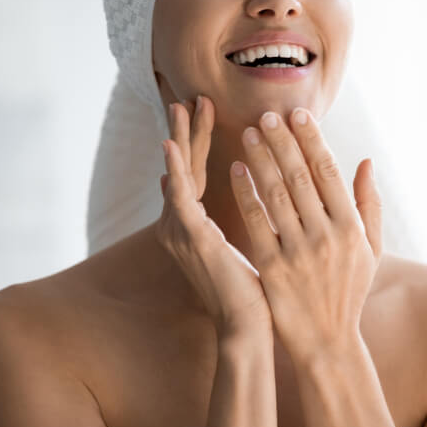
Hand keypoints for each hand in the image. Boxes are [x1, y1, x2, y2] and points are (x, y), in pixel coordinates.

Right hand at [153, 97, 271, 337]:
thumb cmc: (255, 290)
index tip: (208, 109)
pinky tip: (168, 148)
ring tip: (179, 107)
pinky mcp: (191, 238)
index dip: (201, 140)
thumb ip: (246, 214)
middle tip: (189, 98)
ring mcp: (183, 231)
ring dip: (179, 139)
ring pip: (179, 174)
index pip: (198, 171)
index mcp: (196, 225)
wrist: (249, 327)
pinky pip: (180, 198)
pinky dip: (173, 171)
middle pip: (184, 167)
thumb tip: (257, 191)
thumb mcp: (249, 241)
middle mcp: (182, 225)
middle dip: (188, 131)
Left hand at [229, 108, 382, 363]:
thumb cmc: (349, 292)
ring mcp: (298, 251)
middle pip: (300, 176)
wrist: (327, 342)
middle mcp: (326, 235)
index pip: (329, 171)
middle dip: (282, 141)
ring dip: (261, 159)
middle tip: (267, 113)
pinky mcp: (272, 267)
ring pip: (275, 193)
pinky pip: (256, 222)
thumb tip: (366, 161)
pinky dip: (245, 193)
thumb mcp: (371, 250)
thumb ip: (369, 204)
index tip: (298, 113)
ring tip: (248, 132)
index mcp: (352, 227)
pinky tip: (235, 170)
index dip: (312, 139)